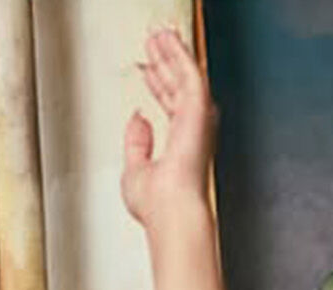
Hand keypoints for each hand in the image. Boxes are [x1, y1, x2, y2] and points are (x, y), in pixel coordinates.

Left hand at [123, 26, 215, 228]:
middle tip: (155, 42)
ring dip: (173, 53)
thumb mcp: (134, 170)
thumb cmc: (156, 204)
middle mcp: (191, 129)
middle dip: (166, 62)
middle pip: (177, 86)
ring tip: (160, 34)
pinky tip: (170, 41)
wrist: (169, 211)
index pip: (168, 105)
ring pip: (184, 76)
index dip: (157, 84)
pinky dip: (180, 55)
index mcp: (180, 143)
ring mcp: (196, 118)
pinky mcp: (198, 109)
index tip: (148, 69)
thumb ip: (136, 143)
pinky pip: (189, 73)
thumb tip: (137, 118)